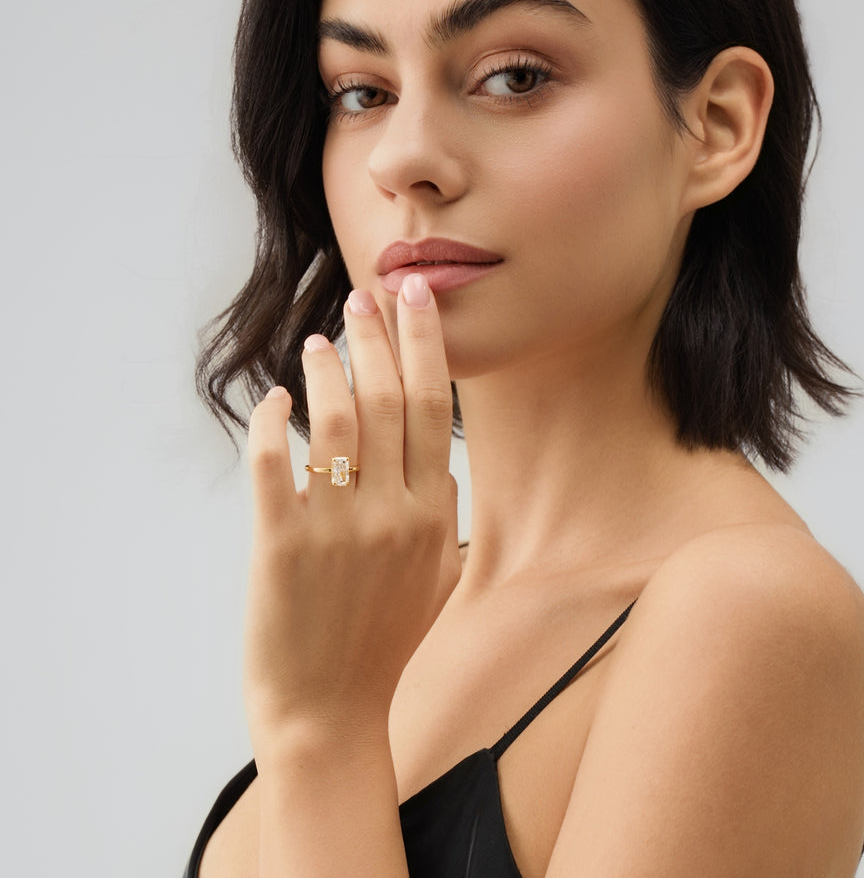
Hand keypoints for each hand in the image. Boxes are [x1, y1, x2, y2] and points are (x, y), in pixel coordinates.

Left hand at [243, 273, 459, 758]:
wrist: (329, 711)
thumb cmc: (384, 643)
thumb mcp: (437, 581)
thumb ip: (446, 519)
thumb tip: (443, 468)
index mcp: (432, 517)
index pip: (433, 409)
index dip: (424, 345)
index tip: (416, 299)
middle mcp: (390, 515)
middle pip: (388, 401)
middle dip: (377, 338)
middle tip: (366, 295)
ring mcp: (334, 529)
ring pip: (336, 423)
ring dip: (327, 371)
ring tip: (319, 340)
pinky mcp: (280, 546)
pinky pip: (274, 466)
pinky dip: (273, 424)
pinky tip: (274, 400)